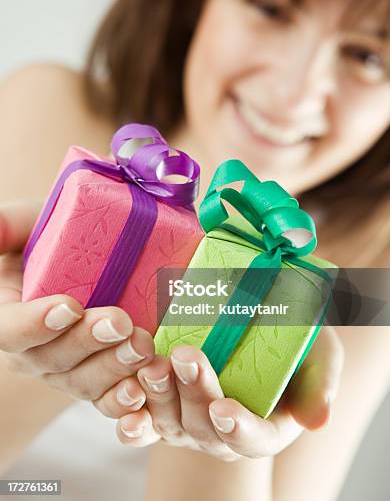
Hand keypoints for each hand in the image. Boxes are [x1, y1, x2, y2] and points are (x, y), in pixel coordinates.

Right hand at [0, 202, 154, 401]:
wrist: (100, 250)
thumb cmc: (59, 233)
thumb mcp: (30, 222)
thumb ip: (8, 226)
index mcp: (10, 315)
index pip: (9, 329)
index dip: (35, 324)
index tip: (70, 306)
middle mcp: (34, 348)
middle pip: (51, 359)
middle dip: (86, 343)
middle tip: (120, 322)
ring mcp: (68, 368)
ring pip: (82, 382)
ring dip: (113, 369)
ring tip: (142, 347)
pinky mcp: (100, 377)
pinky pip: (107, 399)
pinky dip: (124, 402)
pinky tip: (142, 393)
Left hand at [94, 325, 343, 460]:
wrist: (257, 321)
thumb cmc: (295, 342)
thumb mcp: (320, 356)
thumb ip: (321, 385)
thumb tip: (318, 420)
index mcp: (263, 429)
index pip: (253, 440)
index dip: (239, 429)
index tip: (225, 409)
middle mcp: (222, 432)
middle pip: (205, 427)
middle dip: (195, 394)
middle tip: (186, 358)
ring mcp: (189, 420)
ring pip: (169, 421)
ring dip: (159, 396)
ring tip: (154, 364)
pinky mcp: (162, 403)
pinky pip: (142, 417)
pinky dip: (131, 411)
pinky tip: (124, 391)